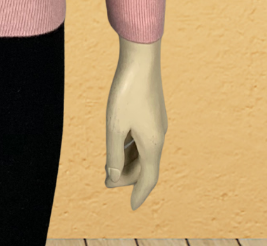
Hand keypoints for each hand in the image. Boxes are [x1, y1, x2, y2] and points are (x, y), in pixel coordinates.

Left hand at [104, 36, 168, 209]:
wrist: (141, 58)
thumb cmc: (127, 92)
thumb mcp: (115, 126)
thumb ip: (114, 154)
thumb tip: (113, 177)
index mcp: (152, 143)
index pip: (148, 178)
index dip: (139, 193)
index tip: (132, 207)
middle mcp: (159, 136)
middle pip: (145, 165)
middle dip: (127, 176)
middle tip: (107, 181)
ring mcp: (157, 123)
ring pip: (144, 151)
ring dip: (128, 161)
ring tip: (109, 165)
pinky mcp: (153, 111)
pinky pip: (144, 138)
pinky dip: (132, 147)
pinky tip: (119, 142)